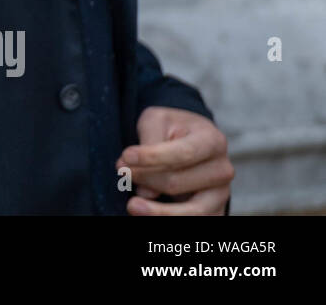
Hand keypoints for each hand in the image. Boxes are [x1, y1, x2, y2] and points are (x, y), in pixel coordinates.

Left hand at [117, 106, 233, 214]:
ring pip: (190, 210)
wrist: (189, 139)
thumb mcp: (157, 121)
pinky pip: (194, 221)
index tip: (125, 157)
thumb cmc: (171, 129)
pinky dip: (168, 218)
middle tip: (121, 171)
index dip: (152, 157)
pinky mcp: (214, 211)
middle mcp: (222, 169)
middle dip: (144, 177)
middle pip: (177, 181)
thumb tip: (146, 192)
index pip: (183, 153)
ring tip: (132, 205)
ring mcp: (220, 194)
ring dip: (158, 211)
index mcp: (213, 141)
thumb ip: (151, 145)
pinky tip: (148, 214)